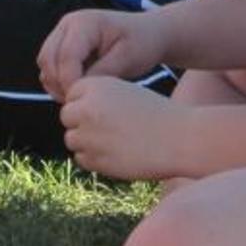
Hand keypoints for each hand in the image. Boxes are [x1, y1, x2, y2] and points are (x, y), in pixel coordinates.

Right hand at [38, 7, 169, 101]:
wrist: (149, 33)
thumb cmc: (142, 43)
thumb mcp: (126, 60)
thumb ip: (101, 74)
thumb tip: (78, 91)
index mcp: (84, 23)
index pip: (66, 56)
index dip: (71, 82)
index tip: (86, 99)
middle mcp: (68, 24)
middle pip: (47, 59)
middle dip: (60, 84)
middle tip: (81, 102)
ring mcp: (63, 33)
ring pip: (45, 64)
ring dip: (57, 84)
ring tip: (81, 96)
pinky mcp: (63, 45)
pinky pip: (50, 67)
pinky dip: (58, 82)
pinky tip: (78, 90)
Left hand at [60, 77, 187, 179]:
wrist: (178, 137)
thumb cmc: (154, 114)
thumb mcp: (123, 93)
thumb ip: (96, 99)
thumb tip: (70, 113)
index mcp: (96, 86)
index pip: (72, 95)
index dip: (85, 103)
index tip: (104, 111)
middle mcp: (88, 108)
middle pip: (67, 116)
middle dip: (81, 123)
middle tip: (107, 129)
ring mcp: (89, 135)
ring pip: (72, 140)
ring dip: (87, 142)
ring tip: (115, 141)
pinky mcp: (95, 159)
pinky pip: (82, 159)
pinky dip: (94, 159)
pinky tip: (118, 154)